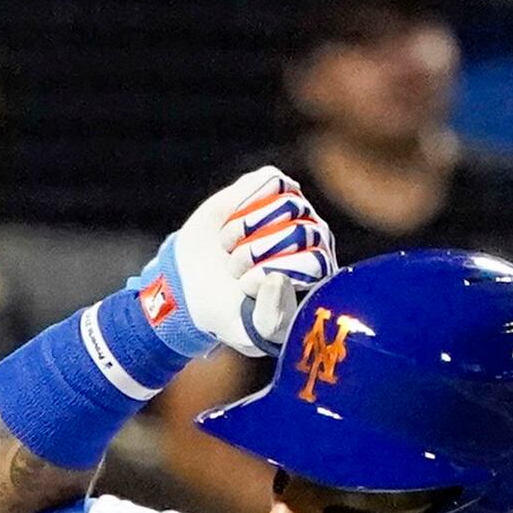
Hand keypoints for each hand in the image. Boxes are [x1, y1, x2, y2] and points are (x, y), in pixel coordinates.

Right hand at [141, 165, 334, 361]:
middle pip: (299, 231)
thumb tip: (277, 279)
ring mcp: (296, 209)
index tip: (242, 286)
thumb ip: (271, 320)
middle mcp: (314, 239)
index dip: (271, 272)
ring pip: (286, 203)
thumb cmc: (230, 312)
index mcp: (319, 276)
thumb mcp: (250, 331)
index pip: (313, 263)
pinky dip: (243, 200)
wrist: (193, 283)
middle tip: (232, 269)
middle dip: (255, 252)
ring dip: (244, 228)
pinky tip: (231, 220)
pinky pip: (270, 180)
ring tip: (229, 248)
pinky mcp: (273, 185)